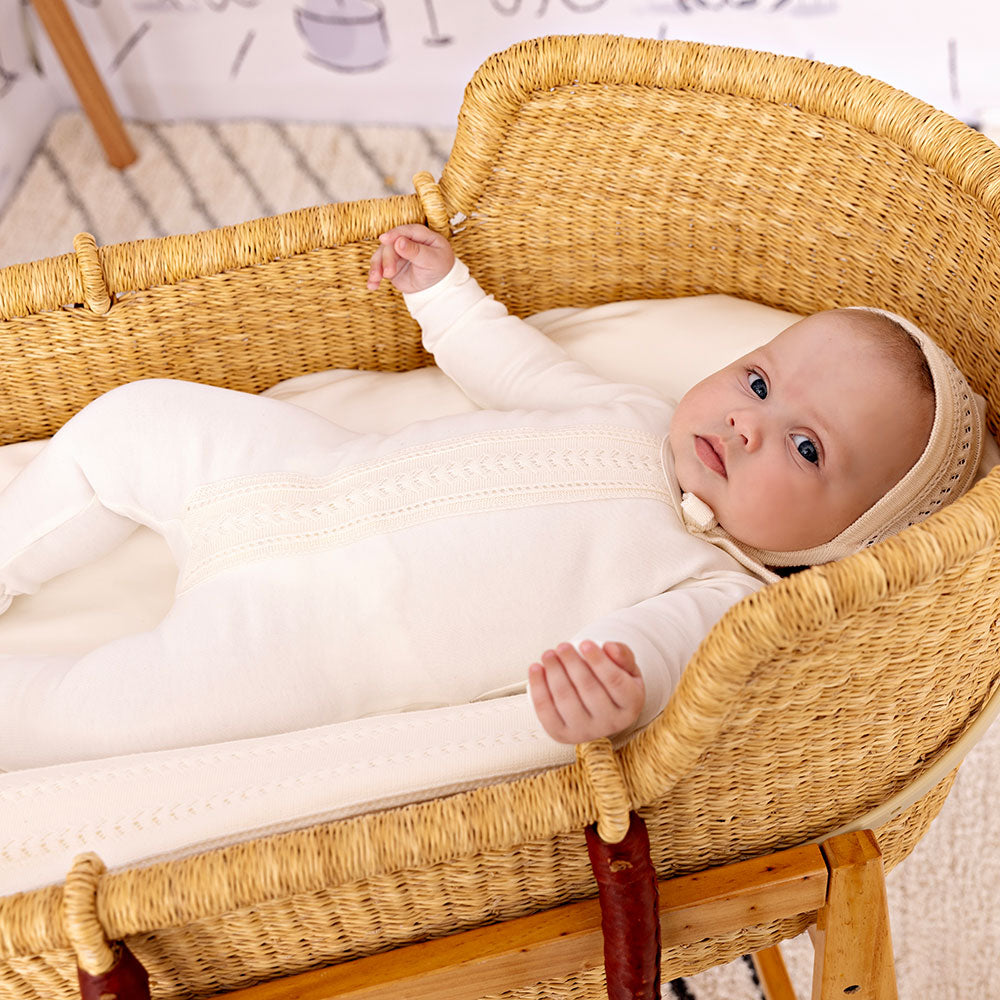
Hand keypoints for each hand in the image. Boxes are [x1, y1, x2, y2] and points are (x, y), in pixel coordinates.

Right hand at [367, 224, 454, 293]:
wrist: (436, 287)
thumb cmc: (439, 269)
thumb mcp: (432, 260)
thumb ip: (415, 251)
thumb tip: (399, 241)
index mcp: (420, 235)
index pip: (405, 231)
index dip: (394, 234)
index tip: (384, 239)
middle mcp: (405, 241)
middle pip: (391, 245)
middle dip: (387, 259)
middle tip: (389, 273)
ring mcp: (396, 253)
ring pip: (381, 256)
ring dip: (377, 267)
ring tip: (376, 279)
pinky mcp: (389, 265)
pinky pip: (379, 269)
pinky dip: (374, 277)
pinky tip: (372, 285)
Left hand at [528, 640, 644, 743]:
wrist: (599, 706)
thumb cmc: (613, 681)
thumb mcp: (626, 666)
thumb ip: (622, 655)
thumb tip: (609, 647)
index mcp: (631, 705)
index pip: (615, 682)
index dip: (599, 661)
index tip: (585, 643)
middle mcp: (611, 723)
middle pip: (589, 690)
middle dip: (572, 664)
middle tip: (562, 646)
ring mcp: (586, 732)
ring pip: (566, 701)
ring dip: (554, 674)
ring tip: (549, 654)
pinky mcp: (562, 735)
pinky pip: (547, 712)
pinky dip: (538, 689)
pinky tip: (536, 668)